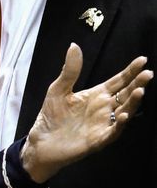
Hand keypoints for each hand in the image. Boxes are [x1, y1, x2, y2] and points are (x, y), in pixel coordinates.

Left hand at [21, 43, 152, 182]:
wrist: (41, 142)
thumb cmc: (51, 116)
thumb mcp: (58, 89)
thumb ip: (70, 70)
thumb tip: (74, 45)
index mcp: (96, 95)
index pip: (118, 81)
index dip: (130, 71)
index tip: (142, 60)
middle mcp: (104, 109)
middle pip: (125, 94)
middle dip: (137, 84)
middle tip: (148, 73)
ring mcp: (102, 124)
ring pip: (124, 112)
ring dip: (132, 103)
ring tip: (139, 91)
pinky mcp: (97, 140)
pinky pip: (112, 132)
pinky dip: (119, 124)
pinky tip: (123, 115)